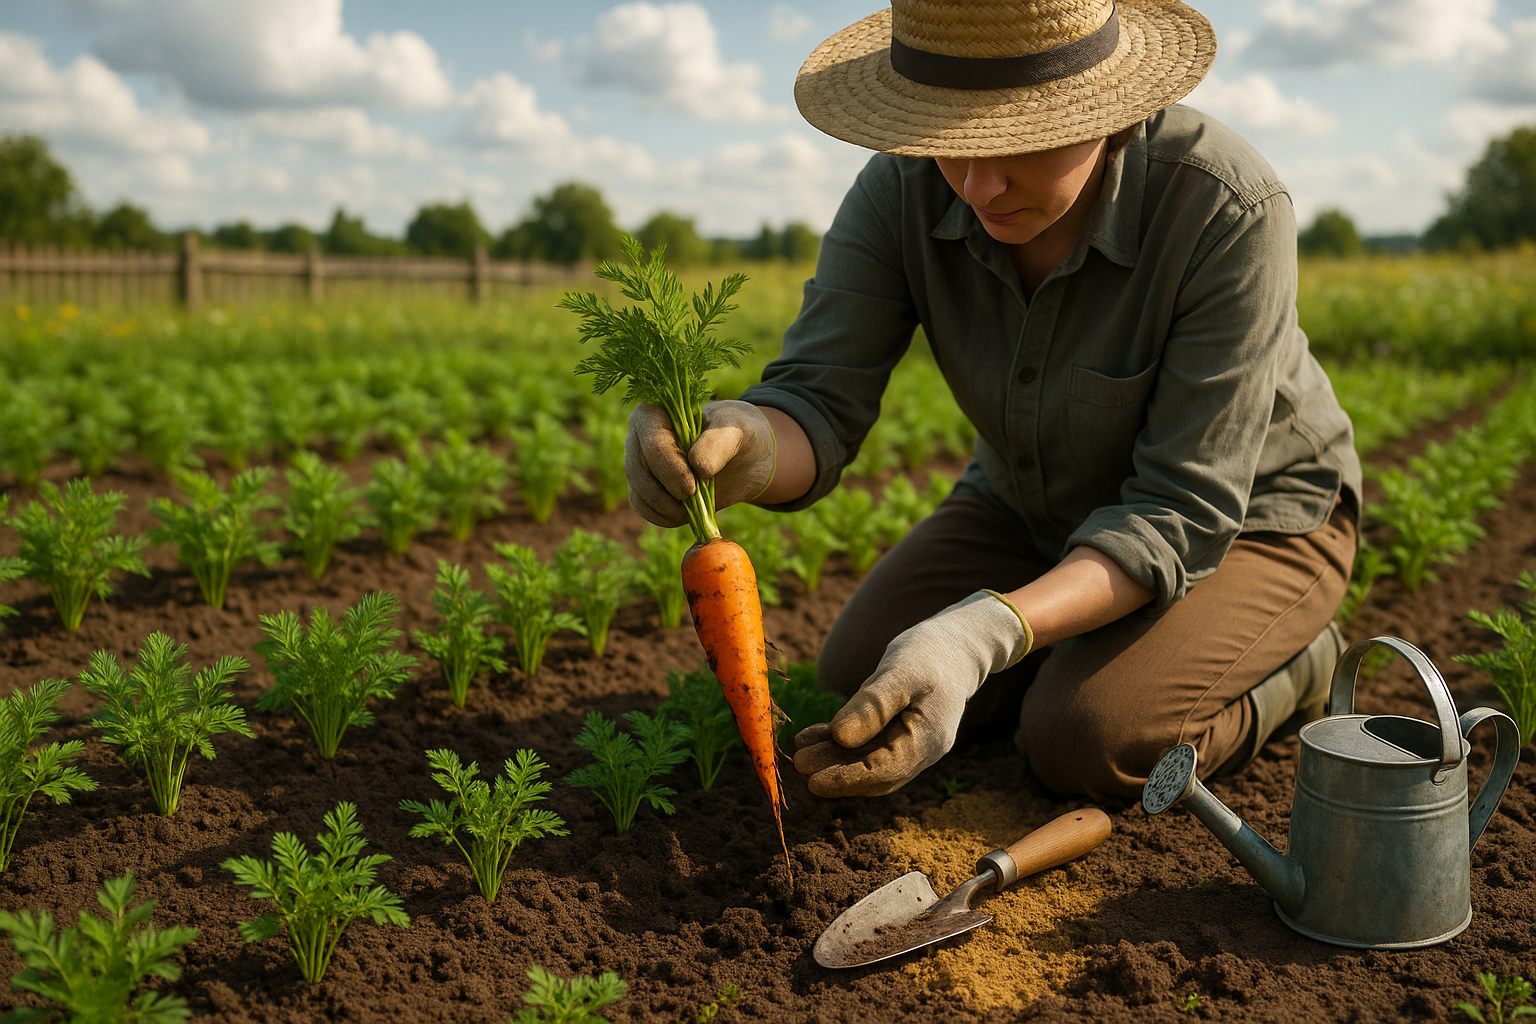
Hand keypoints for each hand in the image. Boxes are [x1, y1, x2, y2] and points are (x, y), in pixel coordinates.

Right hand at [624, 400, 776, 526]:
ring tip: (698, 505)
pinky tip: (688, 513)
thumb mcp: (735, 430)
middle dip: (669, 492)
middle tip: (695, 497)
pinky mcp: (644, 488)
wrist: (741, 457)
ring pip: (640, 493)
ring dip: (669, 508)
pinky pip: (644, 509)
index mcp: (655, 413)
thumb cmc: (735, 433)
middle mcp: (638, 438)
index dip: (670, 469)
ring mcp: (638, 465)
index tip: (693, 486)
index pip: (652, 443)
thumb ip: (719, 443)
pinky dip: (665, 517)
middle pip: (640, 471)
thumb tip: (698, 467)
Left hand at [793, 591, 1031, 796]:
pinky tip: (812, 737)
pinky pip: (867, 745)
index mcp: (928, 741)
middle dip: (835, 771)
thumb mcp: (900, 673)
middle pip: (873, 772)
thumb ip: (873, 706)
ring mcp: (909, 745)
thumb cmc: (930, 653)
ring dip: (833, 758)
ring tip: (799, 751)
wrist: (955, 645)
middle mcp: (920, 751)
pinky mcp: (897, 733)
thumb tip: (841, 738)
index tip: (812, 780)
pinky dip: (840, 742)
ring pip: (867, 760)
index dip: (846, 779)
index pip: (884, 771)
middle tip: (798, 764)